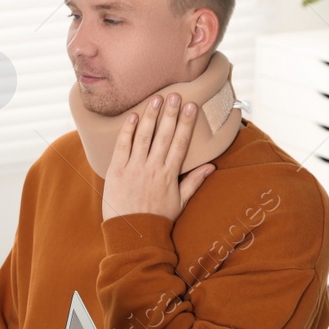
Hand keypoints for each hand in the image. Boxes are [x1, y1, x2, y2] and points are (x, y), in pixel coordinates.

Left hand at [101, 93, 214, 221]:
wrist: (133, 234)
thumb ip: (194, 181)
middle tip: (176, 94)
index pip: (181, 143)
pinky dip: (127, 130)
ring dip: (150, 116)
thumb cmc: (157, 218)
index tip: (191, 106)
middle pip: (164, 135)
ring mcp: (134, 168)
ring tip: (156, 99)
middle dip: (171, 113)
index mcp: (170, 174)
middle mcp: (154, 168)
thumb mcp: (180, 201)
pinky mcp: (116, 171)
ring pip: (144, 137)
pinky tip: (132, 116)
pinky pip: (122, 146)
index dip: (186, 123)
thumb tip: (212, 167)